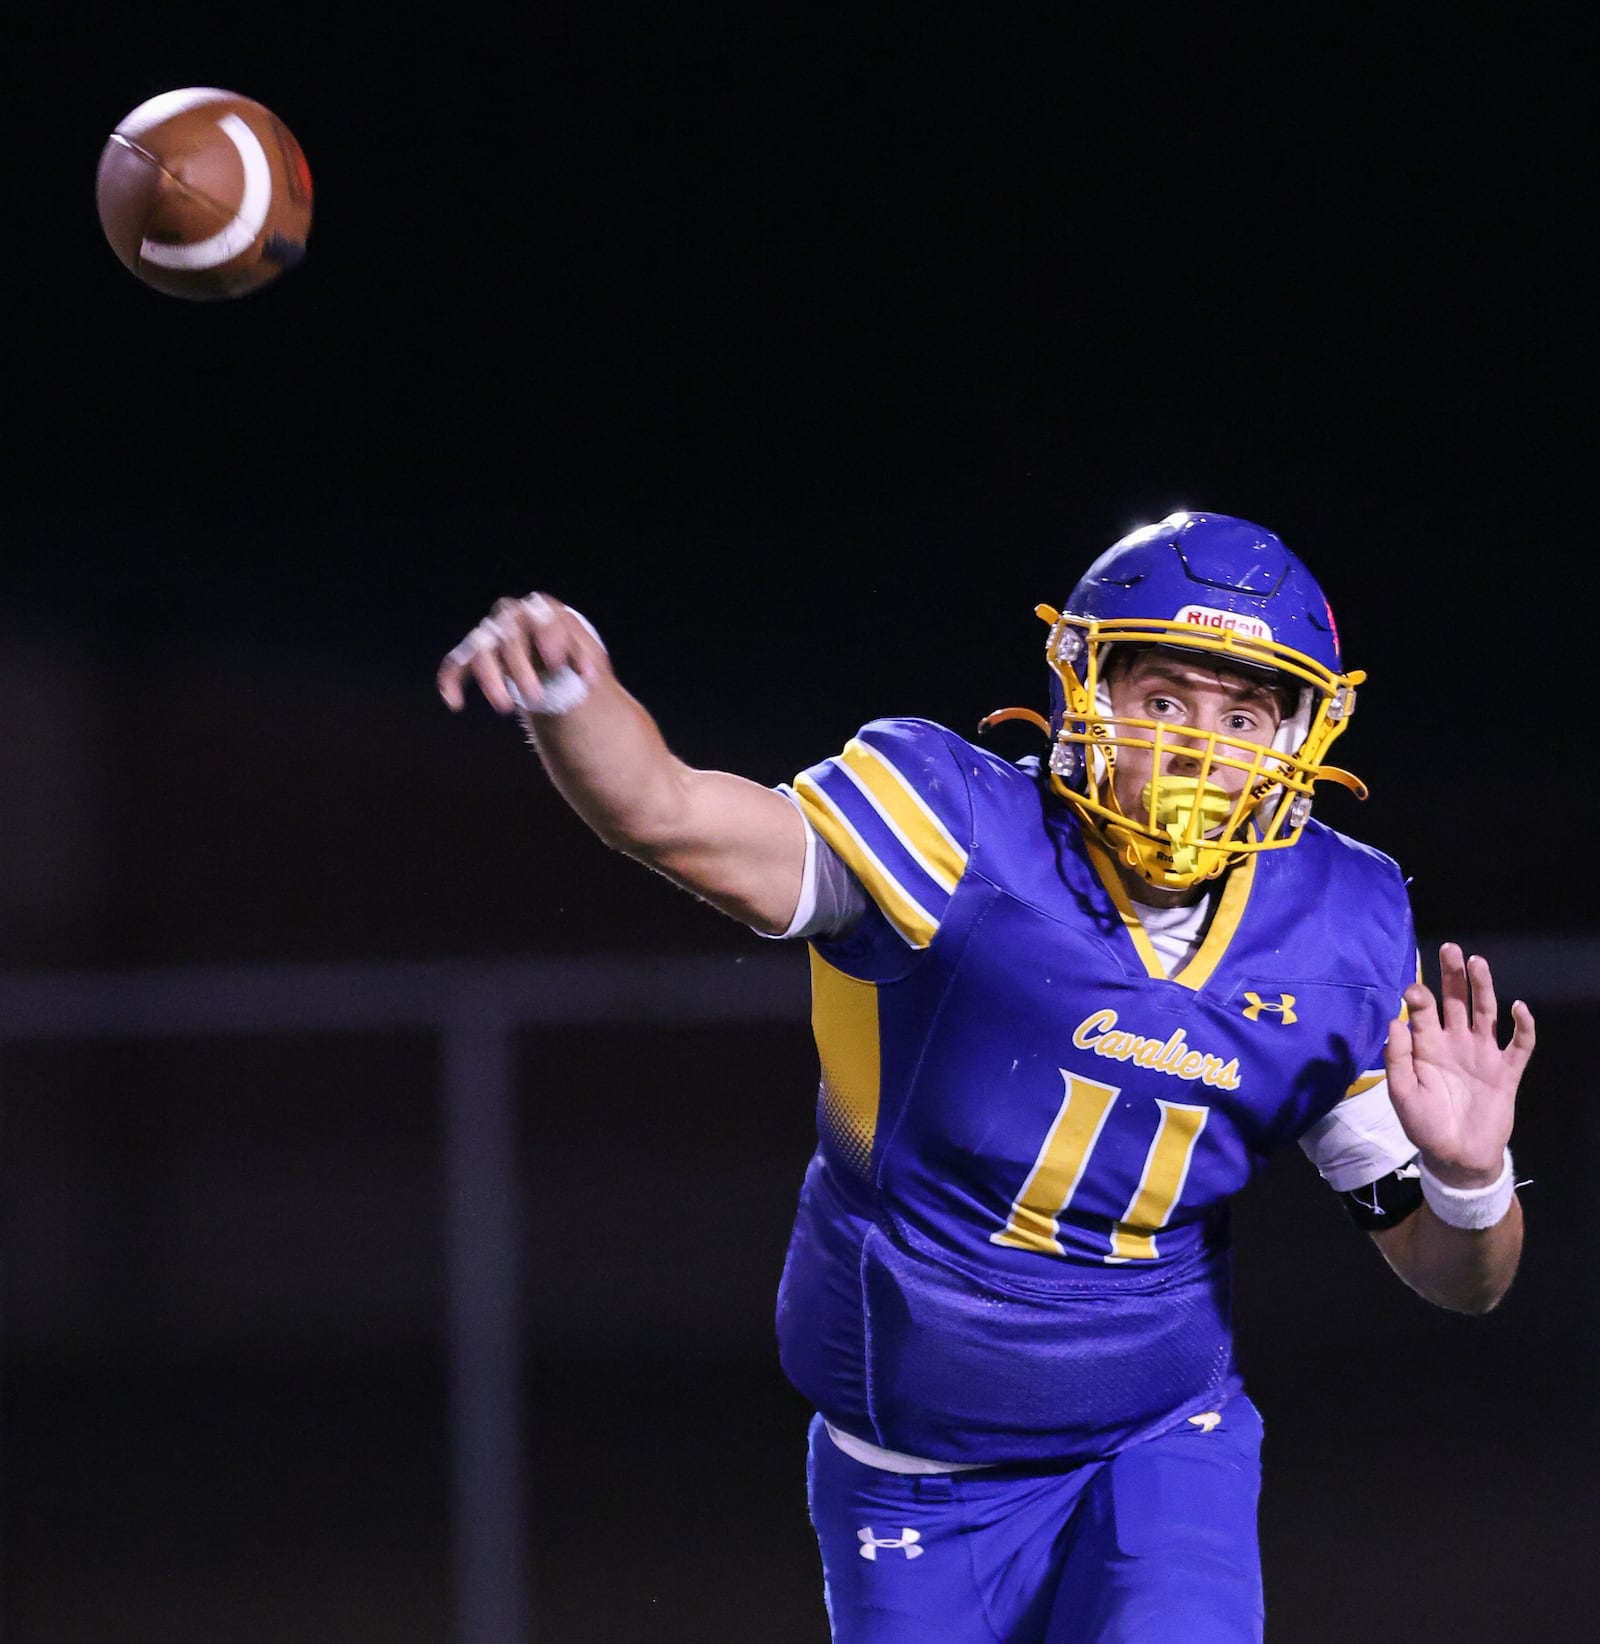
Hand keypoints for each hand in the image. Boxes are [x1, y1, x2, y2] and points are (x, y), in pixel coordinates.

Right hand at [436, 592, 607, 715]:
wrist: (549, 653)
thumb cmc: (570, 652)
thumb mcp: (586, 653)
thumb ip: (586, 660)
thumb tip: (587, 677)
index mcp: (542, 612)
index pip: (543, 619)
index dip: (549, 639)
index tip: (557, 664)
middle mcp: (511, 618)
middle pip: (511, 639)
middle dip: (521, 669)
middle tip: (536, 697)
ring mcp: (489, 634)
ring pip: (481, 651)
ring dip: (491, 679)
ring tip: (505, 707)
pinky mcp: (472, 655)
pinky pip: (456, 664)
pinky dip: (451, 681)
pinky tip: (455, 703)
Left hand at [1383, 943, 1534, 1187]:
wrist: (1457, 1157)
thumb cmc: (1424, 1125)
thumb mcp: (1403, 1094)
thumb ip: (1398, 1059)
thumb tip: (1394, 1022)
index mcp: (1427, 1047)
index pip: (1423, 1012)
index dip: (1419, 997)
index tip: (1414, 988)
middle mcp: (1455, 1043)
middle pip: (1455, 1001)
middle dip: (1452, 976)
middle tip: (1451, 949)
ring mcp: (1482, 1055)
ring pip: (1485, 1013)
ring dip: (1483, 988)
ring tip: (1478, 963)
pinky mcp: (1507, 1072)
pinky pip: (1520, 1045)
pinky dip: (1523, 1026)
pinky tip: (1518, 1007)